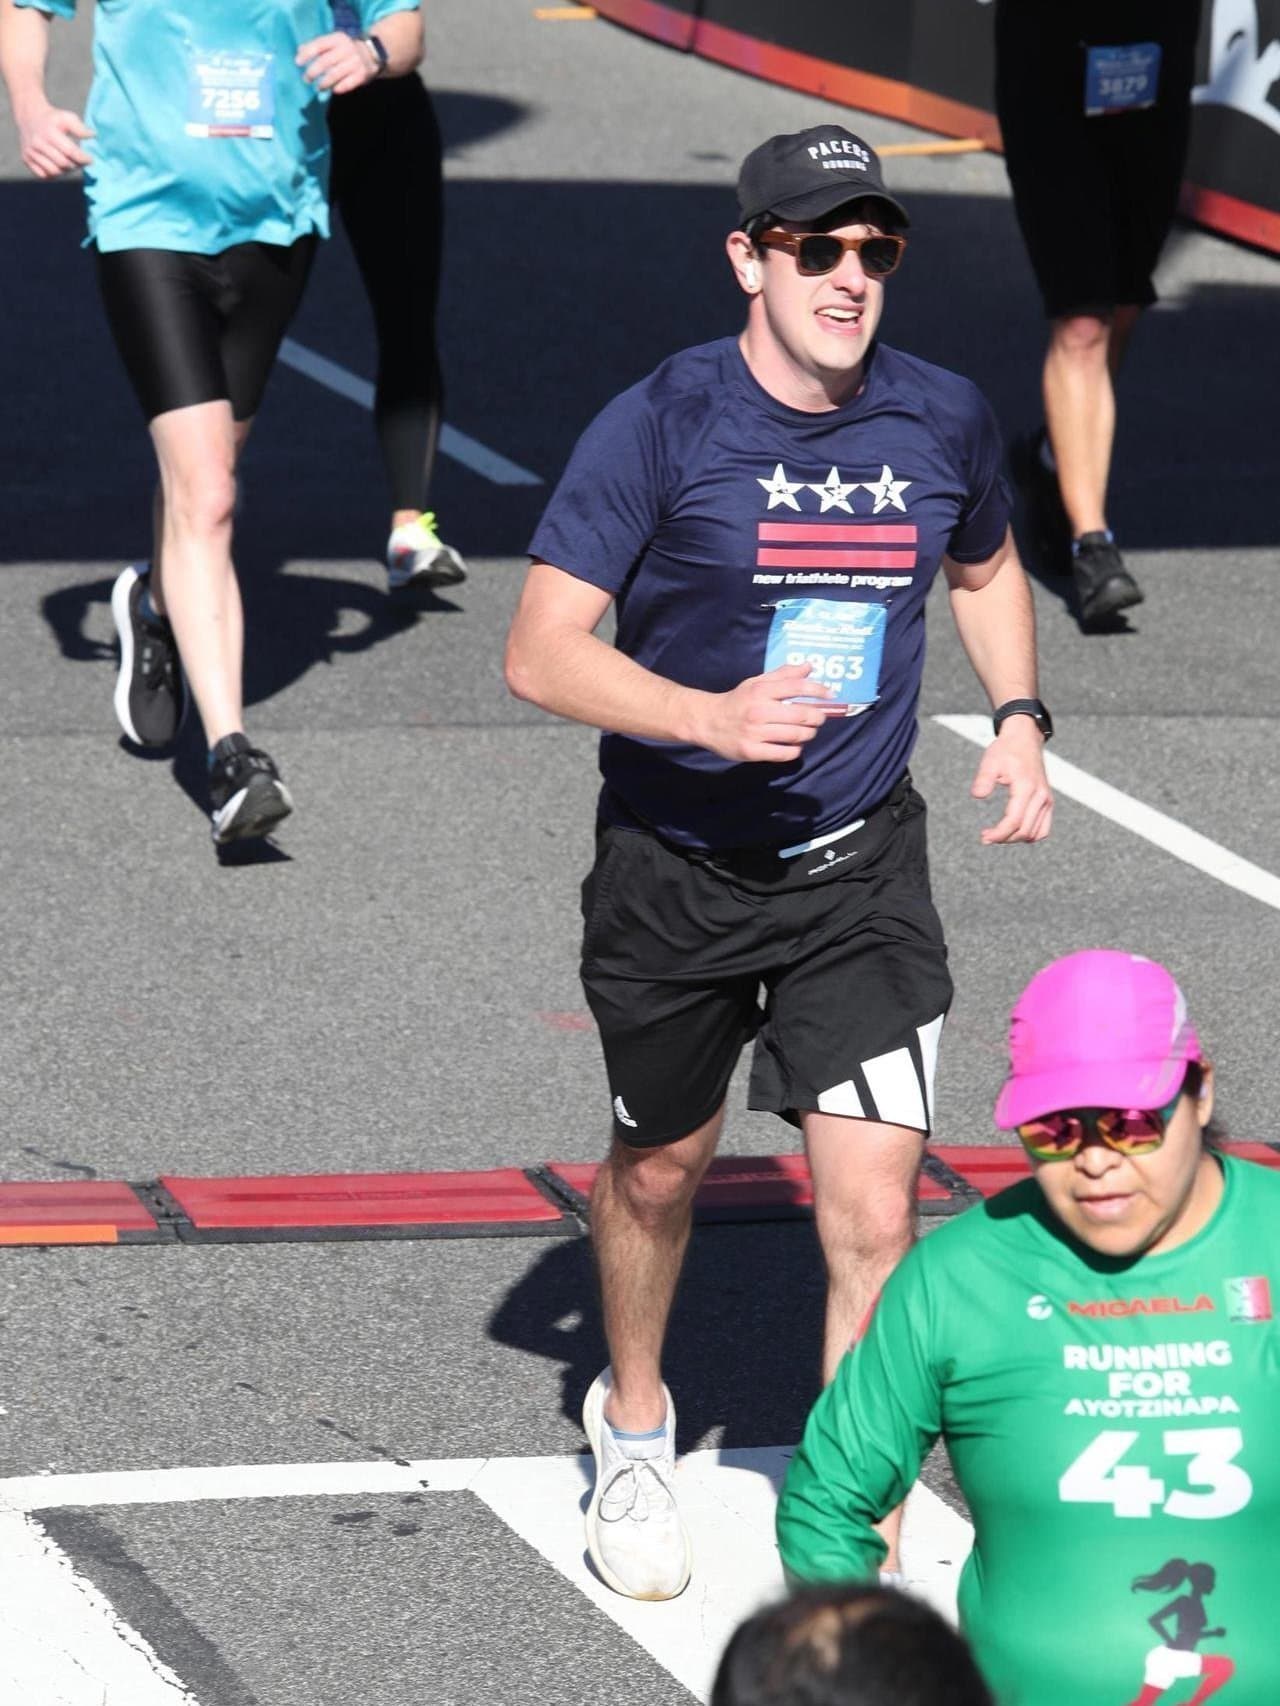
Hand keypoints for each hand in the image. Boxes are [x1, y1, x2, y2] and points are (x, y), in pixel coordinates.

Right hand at [18, 104, 92, 177]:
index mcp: (49, 132)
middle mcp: (38, 143)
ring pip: (54, 172)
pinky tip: (59, 166)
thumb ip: (80, 128)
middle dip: (76, 165)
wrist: (29, 117)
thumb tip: (93, 135)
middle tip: (81, 162)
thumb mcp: (66, 117)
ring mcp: (30, 152)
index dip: (83, 159)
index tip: (90, 159)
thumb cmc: (53, 119)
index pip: (70, 152)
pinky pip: (44, 175)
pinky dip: (54, 174)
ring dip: (66, 171)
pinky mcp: (26, 159)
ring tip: (70, 163)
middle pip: (63, 164)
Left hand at [296, 31, 378, 93]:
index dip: (307, 54)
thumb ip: (317, 46)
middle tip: (306, 79)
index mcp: (337, 38)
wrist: (372, 53)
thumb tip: (300, 51)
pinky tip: (333, 90)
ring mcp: (355, 62)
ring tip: (318, 87)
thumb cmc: (345, 50)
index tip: (298, 63)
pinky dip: (338, 88)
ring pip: (335, 74)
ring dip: (324, 83)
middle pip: (325, 61)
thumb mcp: (332, 43)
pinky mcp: (362, 74)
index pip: (319, 45)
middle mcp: (346, 48)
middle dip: (313, 72)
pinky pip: (347, 84)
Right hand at [688, 663, 845, 762]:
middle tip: (820, 718)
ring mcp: (755, 733)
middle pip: (802, 715)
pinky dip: (795, 750)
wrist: (707, 721)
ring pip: (796, 735)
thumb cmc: (737, 701)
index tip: (831, 695)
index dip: (818, 690)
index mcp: (760, 691)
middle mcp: (759, 711)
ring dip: (809, 734)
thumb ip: (783, 675)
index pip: (797, 687)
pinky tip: (794, 745)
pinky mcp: (752, 751)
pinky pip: (784, 753)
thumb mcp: (756, 683)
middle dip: (818, 717)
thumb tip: (809, 666)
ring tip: (808, 731)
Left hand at [970, 718, 1052, 843]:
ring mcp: (1046, 800)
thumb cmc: (1006, 750)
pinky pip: (1044, 828)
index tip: (984, 837)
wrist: (1024, 738)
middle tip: (986, 837)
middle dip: (1004, 838)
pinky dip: (1030, 834)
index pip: (1014, 821)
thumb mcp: (990, 761)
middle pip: (1025, 831)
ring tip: (998, 834)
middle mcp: (1041, 796)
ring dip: (1016, 838)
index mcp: (1026, 787)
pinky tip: (1014, 832)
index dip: (999, 834)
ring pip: (1036, 833)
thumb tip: (977, 796)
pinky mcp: (1047, 801)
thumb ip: (983, 779)